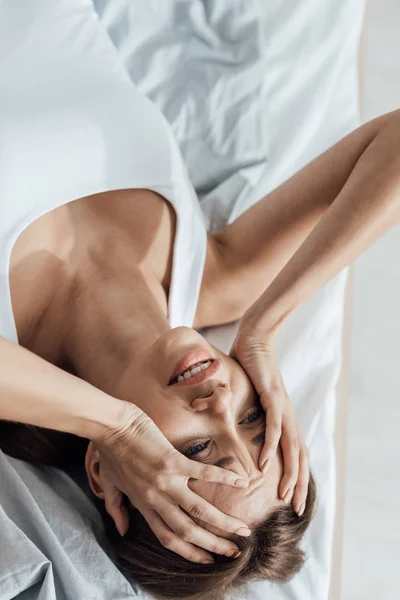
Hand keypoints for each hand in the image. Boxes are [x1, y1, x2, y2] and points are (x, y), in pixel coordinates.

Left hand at [92, 402, 250, 562]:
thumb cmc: (109, 451)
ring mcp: (167, 481)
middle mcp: (157, 498)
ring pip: (200, 510)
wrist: (111, 425)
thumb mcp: (109, 484)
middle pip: (188, 531)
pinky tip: (242, 482)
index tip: (207, 561)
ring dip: (223, 522)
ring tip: (243, 529)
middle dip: (213, 545)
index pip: (169, 538)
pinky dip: (224, 478)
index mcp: (143, 504)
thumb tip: (123, 531)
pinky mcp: (174, 461)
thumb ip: (116, 509)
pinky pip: (204, 474)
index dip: (189, 553)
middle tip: (234, 552)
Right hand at [230, 327, 308, 515]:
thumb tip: (228, 426)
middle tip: (298, 510)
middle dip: (300, 484)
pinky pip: (273, 425)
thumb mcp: (247, 399)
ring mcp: (281, 407)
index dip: (297, 477)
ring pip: (290, 446)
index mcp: (283, 418)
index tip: (294, 501)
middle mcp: (287, 416)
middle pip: (298, 456)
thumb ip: (243, 414)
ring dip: (289, 472)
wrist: (254, 339)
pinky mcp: (272, 395)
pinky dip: (271, 445)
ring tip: (286, 496)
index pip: (294, 454)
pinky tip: (265, 464)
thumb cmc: (251, 368)